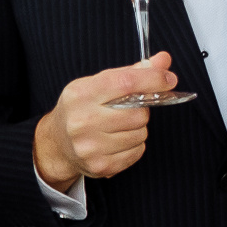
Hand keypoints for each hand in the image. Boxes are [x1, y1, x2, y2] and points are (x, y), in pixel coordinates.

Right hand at [32, 55, 173, 187]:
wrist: (57, 142)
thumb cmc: (81, 108)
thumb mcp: (98, 84)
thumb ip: (132, 72)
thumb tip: (163, 60)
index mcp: (81, 94)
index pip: (125, 82)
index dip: (153, 79)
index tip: (168, 79)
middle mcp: (82, 121)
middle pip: (138, 113)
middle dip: (141, 110)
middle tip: (128, 109)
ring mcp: (90, 146)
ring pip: (141, 133)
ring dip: (138, 128)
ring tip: (119, 126)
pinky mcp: (100, 166)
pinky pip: (138, 151)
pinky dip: (134, 145)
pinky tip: (117, 141)